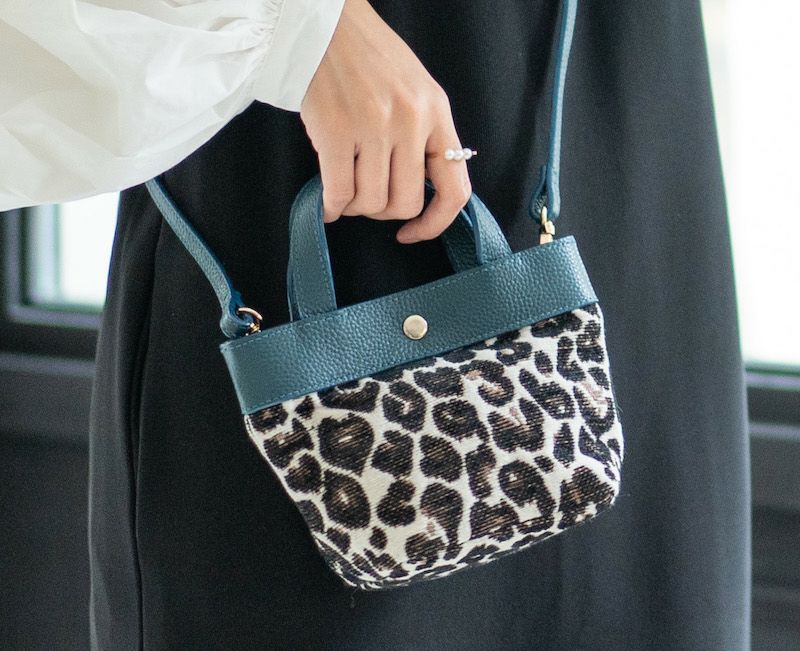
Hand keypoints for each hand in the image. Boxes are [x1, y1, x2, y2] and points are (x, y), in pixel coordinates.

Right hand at [299, 0, 471, 243]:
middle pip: (406, 203)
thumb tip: (415, 190)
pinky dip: (331, 206)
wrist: (325, 24)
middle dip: (383, 213)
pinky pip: (339, 192)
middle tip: (368, 201)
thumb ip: (422, 136)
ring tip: (345, 192)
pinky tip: (327, 204)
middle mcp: (411, 121)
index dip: (435, 223)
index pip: (454, 188)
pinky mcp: (336, 130)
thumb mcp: (414, 91)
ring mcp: (374, 126)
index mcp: (437, 113)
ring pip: (372, 202)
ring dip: (356, 207)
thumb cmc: (368, 58)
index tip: (413, 232)